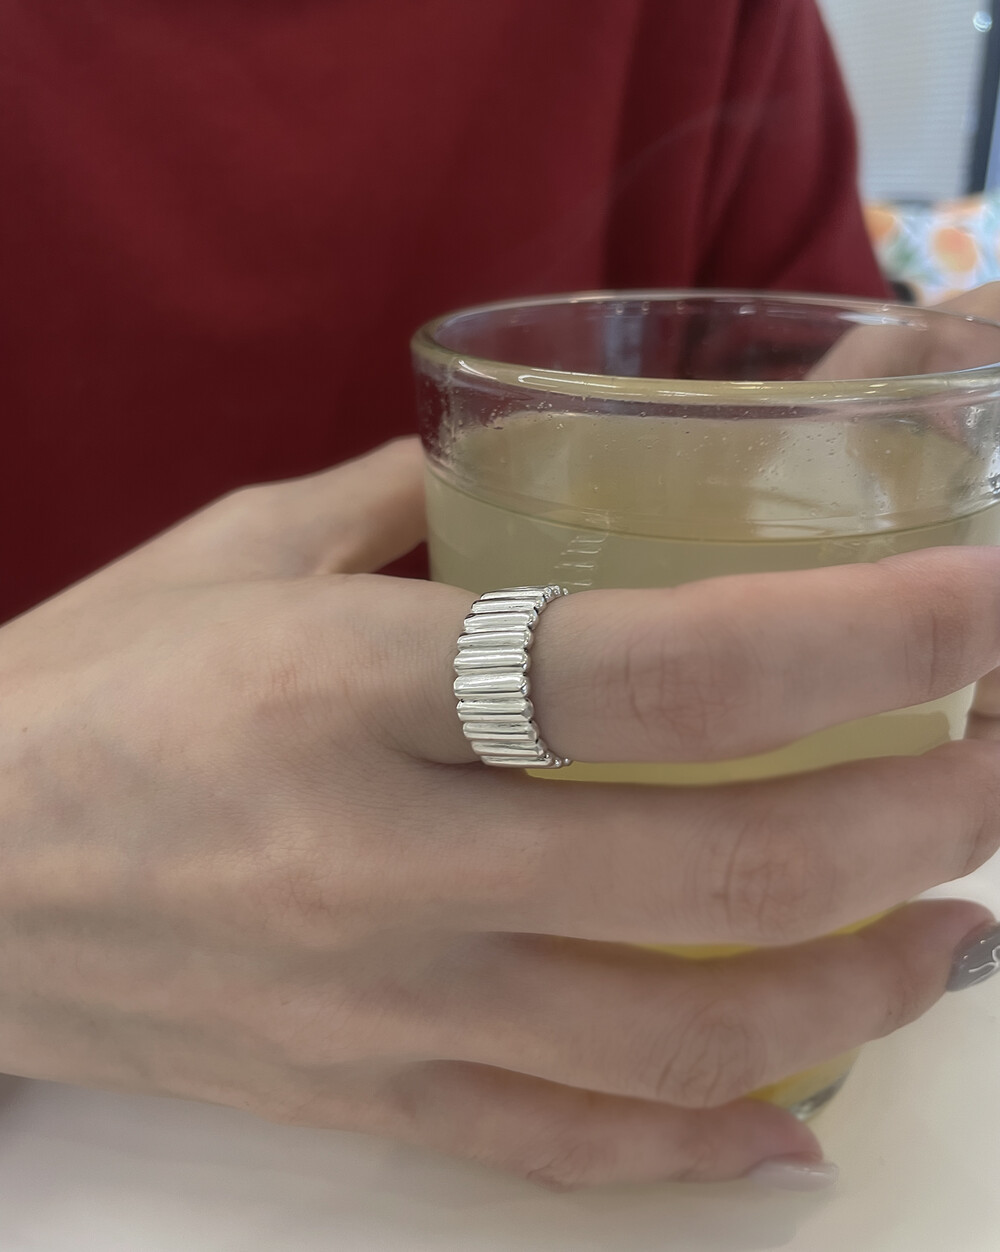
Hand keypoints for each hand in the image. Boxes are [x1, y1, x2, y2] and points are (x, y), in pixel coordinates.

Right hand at [2, 438, 998, 1189]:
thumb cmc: (83, 688)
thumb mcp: (233, 553)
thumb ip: (404, 507)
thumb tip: (539, 472)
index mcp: (348, 684)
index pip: (657, 665)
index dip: (858, 636)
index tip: (982, 608)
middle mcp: (380, 857)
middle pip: (716, 862)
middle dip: (915, 818)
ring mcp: (379, 1006)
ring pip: (677, 1041)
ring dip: (861, 991)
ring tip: (956, 935)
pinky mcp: (363, 1096)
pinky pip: (566, 1152)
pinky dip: (703, 1149)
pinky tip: (801, 1124)